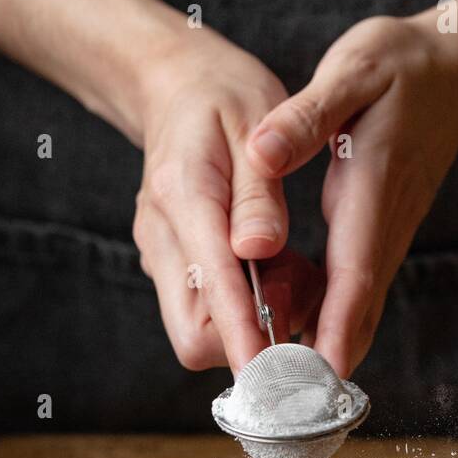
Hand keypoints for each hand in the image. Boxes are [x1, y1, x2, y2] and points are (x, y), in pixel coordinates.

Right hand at [134, 28, 322, 371]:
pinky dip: (242, 306)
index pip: (212, 289)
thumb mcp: (253, 121)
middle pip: (194, 335)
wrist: (173, 83)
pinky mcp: (171, 265)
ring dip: (250, 322)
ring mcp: (162, 256)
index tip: (270, 374)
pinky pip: (205, 310)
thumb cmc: (223, 96)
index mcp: (183, 196)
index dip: (243, 337)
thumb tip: (261, 250)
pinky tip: (270, 265)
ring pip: (198, 330)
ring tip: (287, 267)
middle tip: (296, 290)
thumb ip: (259, 193)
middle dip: (248, 338)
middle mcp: (163, 237)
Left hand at [246, 14, 457, 376]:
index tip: (322, 373)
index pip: (355, 271)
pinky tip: (300, 345)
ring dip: (330, 351)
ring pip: (361, 307)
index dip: (338, 326)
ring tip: (286, 393)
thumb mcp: (352, 70)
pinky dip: (335, 324)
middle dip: (329, 361)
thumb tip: (264, 152)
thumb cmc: (399, 66)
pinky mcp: (383, 236)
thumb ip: (309, 114)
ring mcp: (388, 235)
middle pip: (360, 308)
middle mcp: (385, 224)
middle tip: (292, 408)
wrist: (454, 70)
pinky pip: (358, 291)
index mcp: (371, 188)